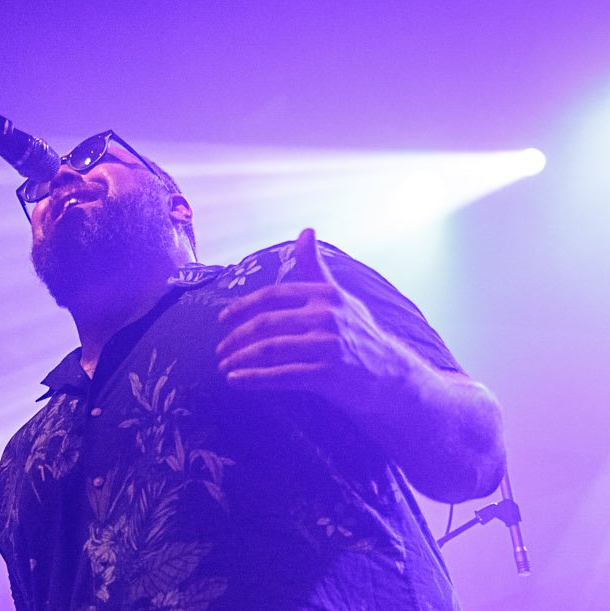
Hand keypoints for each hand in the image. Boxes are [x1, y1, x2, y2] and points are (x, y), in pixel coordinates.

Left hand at [216, 227, 413, 409]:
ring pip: (270, 349)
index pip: (273, 295)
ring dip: (240, 358)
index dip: (242, 306)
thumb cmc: (357, 331)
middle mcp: (327, 315)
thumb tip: (306, 230)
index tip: (221, 319)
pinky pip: (281, 376)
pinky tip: (236, 380)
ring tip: (224, 366)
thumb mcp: (338, 295)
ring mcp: (328, 345)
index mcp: (325, 294)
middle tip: (219, 349)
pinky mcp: (327, 373)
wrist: (389, 374)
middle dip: (236, 337)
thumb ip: (315, 267)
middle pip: (267, 323)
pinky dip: (253, 378)